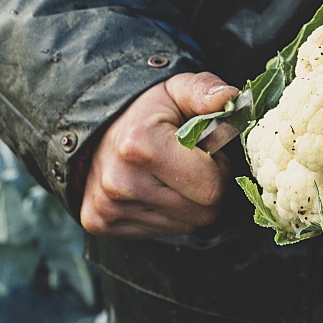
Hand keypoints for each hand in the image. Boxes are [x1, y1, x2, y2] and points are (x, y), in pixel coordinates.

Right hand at [79, 72, 237, 237]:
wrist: (93, 128)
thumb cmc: (146, 111)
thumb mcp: (177, 90)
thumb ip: (205, 90)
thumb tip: (228, 96)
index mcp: (141, 145)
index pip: (213, 187)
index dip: (219, 169)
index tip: (204, 153)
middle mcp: (121, 182)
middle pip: (203, 213)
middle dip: (208, 189)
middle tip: (191, 166)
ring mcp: (108, 207)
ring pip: (185, 226)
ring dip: (188, 204)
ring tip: (171, 175)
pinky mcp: (99, 224)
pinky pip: (160, 233)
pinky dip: (166, 215)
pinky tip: (153, 189)